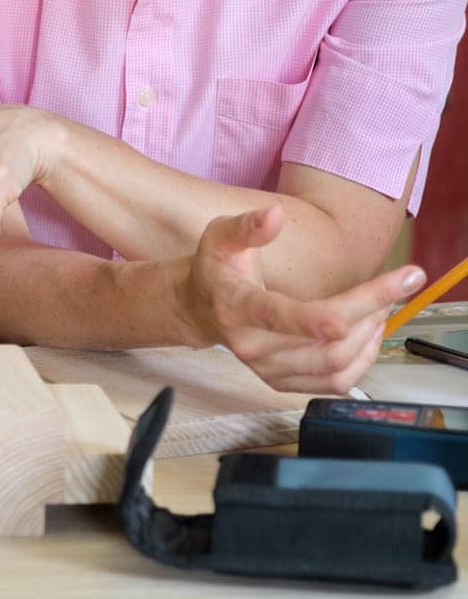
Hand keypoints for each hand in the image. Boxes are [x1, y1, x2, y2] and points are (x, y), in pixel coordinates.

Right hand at [179, 204, 425, 392]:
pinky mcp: (282, 382)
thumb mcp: (220, 238)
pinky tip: (369, 332)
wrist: (199, 310)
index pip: (279, 316)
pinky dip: (363, 359)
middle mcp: (250, 346)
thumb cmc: (216, 270)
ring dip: (371, 335)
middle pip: (324, 343)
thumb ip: (246, 226)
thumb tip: (274, 215)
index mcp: (234, 308)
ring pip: (335, 364)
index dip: (323, 316)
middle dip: (372, 311)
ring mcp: (266, 369)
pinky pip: (334, 383)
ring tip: (383, 304)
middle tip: (400, 282)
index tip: (376, 301)